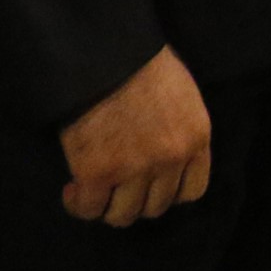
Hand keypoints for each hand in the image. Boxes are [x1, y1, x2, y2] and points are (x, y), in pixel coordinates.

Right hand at [60, 47, 211, 226]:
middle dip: (135, 201)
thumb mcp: (183, 96)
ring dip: (107, 207)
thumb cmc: (143, 65)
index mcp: (197, 138)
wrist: (108, 55)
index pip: (193, 191)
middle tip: (116, 187)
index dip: (168, 193)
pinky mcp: (97, 173)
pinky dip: (79, 204)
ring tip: (94, 190)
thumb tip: (163, 151)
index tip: (150, 186)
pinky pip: (89, 208)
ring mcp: (135, 169)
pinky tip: (73, 188)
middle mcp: (171, 159)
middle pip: (156, 207)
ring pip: (123, 215)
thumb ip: (179, 130)